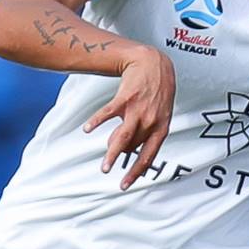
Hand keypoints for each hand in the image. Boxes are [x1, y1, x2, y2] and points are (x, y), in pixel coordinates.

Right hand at [83, 44, 175, 189]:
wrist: (154, 64)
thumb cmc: (157, 91)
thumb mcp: (158, 114)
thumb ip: (143, 132)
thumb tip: (126, 150)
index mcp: (161, 128)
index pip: (148, 155)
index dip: (137, 172)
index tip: (126, 184)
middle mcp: (150, 122)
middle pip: (132, 148)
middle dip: (118, 159)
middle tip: (106, 170)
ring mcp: (138, 111)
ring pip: (123, 138)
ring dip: (112, 153)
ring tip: (104, 165)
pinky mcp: (125, 98)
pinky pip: (108, 114)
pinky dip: (96, 122)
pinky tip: (87, 129)